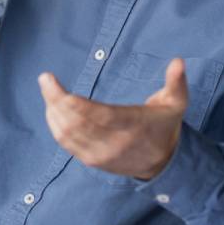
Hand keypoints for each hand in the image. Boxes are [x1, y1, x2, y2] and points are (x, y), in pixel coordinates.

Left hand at [39, 59, 188, 180]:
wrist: (163, 163)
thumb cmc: (164, 125)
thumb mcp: (176, 103)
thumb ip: (176, 82)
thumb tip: (178, 61)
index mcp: (133, 125)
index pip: (98, 115)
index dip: (73, 102)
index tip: (54, 83)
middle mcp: (114, 143)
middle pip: (75, 124)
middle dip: (55, 100)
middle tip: (45, 80)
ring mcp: (101, 154)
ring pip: (67, 134)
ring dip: (52, 111)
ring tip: (48, 91)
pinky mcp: (92, 161)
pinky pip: (66, 144)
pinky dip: (55, 125)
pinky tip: (51, 109)